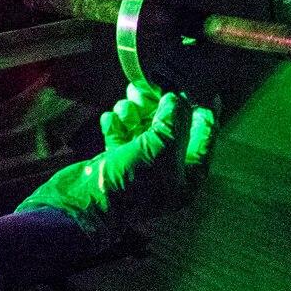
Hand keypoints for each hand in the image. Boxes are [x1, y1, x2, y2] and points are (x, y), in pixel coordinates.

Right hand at [17, 86, 216, 247]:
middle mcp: (168, 175)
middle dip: (160, 108)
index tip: (202, 89)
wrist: (86, 203)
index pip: (204, 139)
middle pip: (171, 131)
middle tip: (149, 86)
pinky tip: (111, 119)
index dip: (204, 113)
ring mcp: (142, 170)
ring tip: (125, 103)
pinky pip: (122, 138)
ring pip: (144, 131)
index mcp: (188, 178)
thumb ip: (175, 119)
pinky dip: (117, 126)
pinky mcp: (118, 165)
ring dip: (135, 114)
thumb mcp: (162, 147)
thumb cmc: (132, 181)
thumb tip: (177, 98)